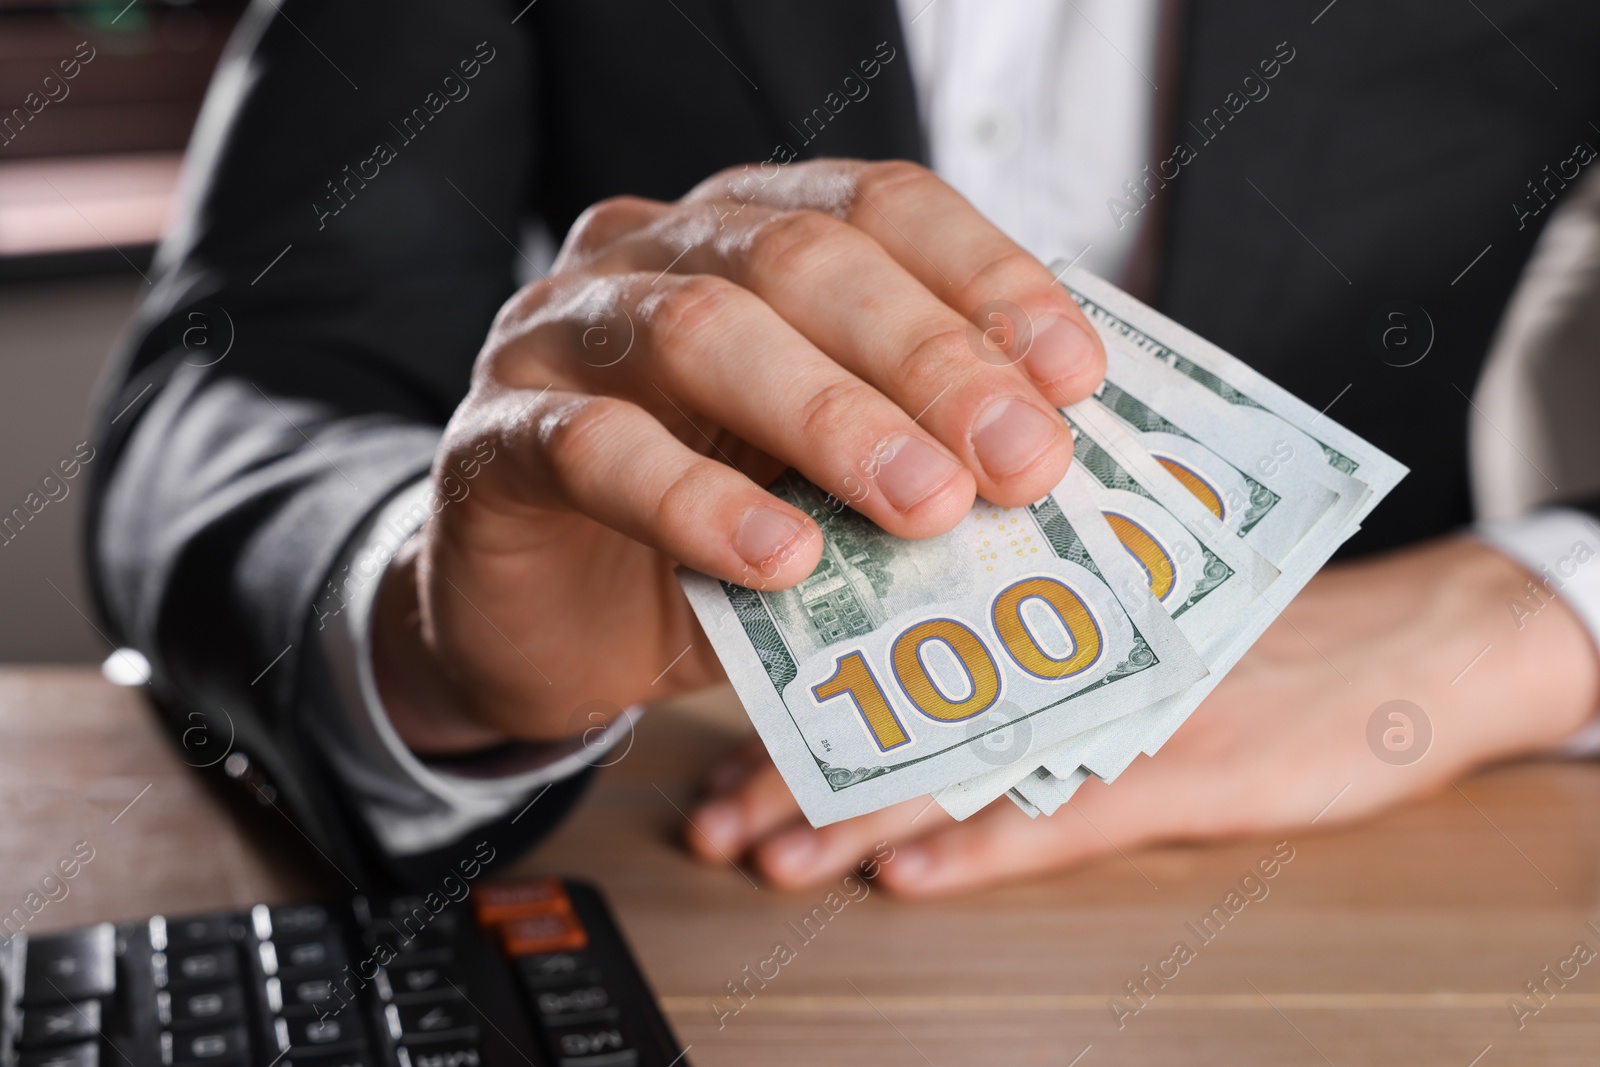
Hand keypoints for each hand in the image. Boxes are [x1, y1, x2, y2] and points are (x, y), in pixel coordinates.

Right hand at [368, 159, 1105, 750]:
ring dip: (831, 417)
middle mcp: (651, 254)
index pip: (879, 206)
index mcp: (747, 237)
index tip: (1075, 374)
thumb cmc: (710, 543)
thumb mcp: (827, 488)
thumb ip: (911, 454)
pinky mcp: (495, 438)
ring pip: (701, 331)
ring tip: (925, 506)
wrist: (547, 626)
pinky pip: (594, 446)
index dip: (985, 277)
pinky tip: (779, 559)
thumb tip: (1051, 462)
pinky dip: (695, 500)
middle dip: (929, 358)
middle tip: (1021, 460)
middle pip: (802, 260)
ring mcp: (560, 334)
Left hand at [685, 537, 1599, 894]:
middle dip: (802, 770)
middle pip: (910, 711)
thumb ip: (1035, 615)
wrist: (1403, 646)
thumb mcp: (1139, 595)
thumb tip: (913, 643)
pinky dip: (989, 851)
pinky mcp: (1191, 767)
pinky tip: (915, 877)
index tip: (724, 738)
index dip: (806, 698)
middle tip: (715, 813)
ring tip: (777, 854)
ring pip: (969, 766)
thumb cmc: (1261, 618)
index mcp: (1052, 599)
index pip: (901, 647)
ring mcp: (1127, 705)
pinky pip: (1070, 816)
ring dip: (865, 819)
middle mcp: (1075, 642)